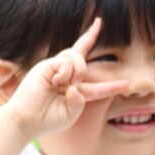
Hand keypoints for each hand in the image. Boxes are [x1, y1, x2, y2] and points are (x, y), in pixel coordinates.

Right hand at [2, 18, 127, 138]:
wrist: (26, 120)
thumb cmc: (48, 121)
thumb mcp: (72, 113)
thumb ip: (81, 100)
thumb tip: (76, 84)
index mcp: (75, 92)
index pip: (96, 85)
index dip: (112, 85)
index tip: (127, 84)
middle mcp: (66, 77)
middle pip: (81, 53)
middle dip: (90, 36)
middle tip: (94, 33)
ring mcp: (56, 69)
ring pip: (77, 56)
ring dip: (78, 70)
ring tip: (65, 84)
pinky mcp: (47, 65)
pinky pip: (66, 61)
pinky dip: (66, 73)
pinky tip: (56, 82)